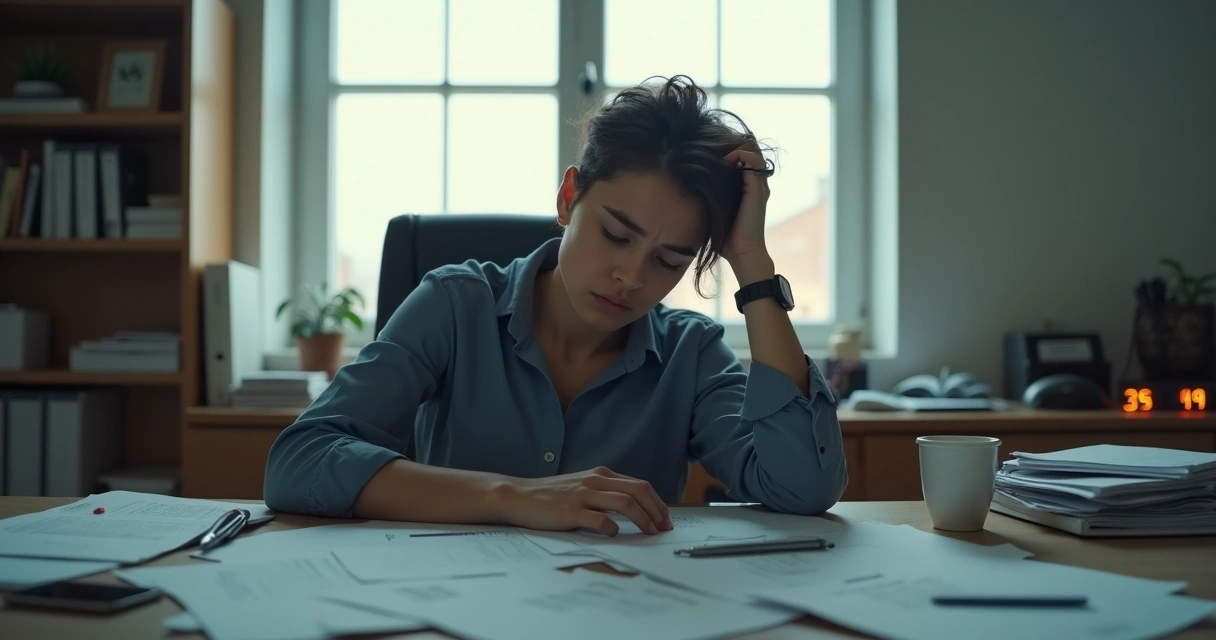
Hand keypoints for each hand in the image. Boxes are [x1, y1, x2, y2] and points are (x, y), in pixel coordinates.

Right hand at [500, 467, 672, 535]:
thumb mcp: (583, 486)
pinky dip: (613, 529)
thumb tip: (634, 508)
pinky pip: (600, 520)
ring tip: (650, 533)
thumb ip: (605, 492)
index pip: (640, 485)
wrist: (518, 496)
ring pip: (625, 503)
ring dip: (643, 519)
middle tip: (664, 528)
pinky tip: (614, 535)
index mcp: (601, 475)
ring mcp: (583, 495)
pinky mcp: (571, 511)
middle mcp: (595, 481)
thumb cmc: (551, 496)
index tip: (665, 519)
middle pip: (639, 491)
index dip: (657, 503)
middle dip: (657, 511)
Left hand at [721, 140, 771, 269]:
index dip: (729, 148)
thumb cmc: (725, 237)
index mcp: (748, 187)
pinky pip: (752, 160)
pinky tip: (724, 162)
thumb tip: (687, 187)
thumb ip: (710, 197)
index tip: (710, 154)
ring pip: (753, 148)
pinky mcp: (757, 189)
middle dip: (732, 143)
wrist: (741, 253)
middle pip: (750, 147)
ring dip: (735, 147)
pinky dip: (739, 155)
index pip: (744, 155)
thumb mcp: (715, 211)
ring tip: (720, 157)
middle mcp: (756, 182)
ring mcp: (758, 184)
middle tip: (714, 152)